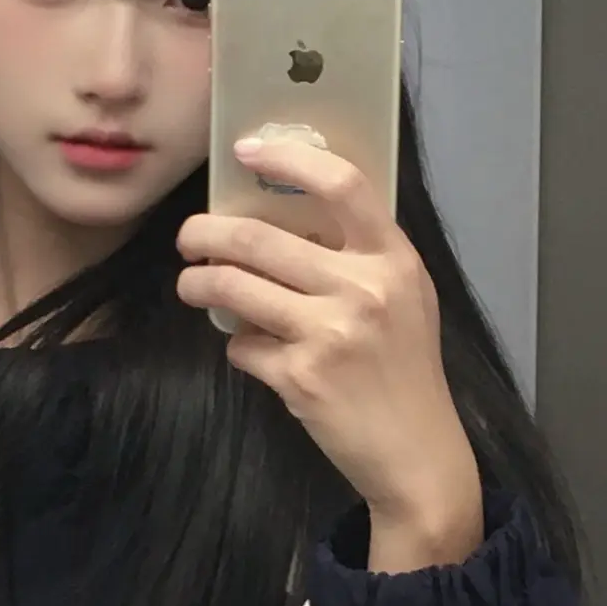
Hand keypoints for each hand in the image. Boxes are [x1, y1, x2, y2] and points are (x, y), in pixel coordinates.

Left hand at [177, 136, 483, 572]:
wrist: (417, 454)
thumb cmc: (405, 371)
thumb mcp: (406, 299)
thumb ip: (359, 257)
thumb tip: (283, 216)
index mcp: (394, 260)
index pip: (341, 184)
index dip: (287, 159)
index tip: (246, 151)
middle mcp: (364, 289)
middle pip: (258, 237)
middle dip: (205, 233)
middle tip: (189, 237)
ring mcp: (330, 334)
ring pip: (233, 288)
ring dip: (198, 283)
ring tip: (192, 284)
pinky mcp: (300, 377)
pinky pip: (241, 345)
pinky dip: (237, 345)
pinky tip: (252, 351)